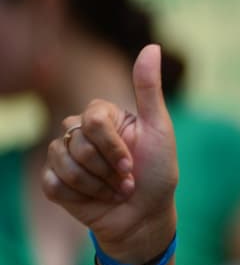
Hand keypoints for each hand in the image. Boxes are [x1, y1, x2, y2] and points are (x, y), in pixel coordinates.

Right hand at [42, 45, 177, 262]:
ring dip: (97, 185)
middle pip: (77, 142)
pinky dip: (80, 196)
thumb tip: (150, 46)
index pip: (93, 119)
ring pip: (63, 163)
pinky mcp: (55, 182)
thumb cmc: (158, 174)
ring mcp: (65, 157)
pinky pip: (53, 182)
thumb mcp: (160, 130)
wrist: (146, 218)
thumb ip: (149, 89)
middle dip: (108, 168)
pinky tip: (96, 200)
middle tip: (127, 180)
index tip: (133, 163)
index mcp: (105, 116)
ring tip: (116, 191)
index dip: (113, 146)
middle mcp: (81, 132)